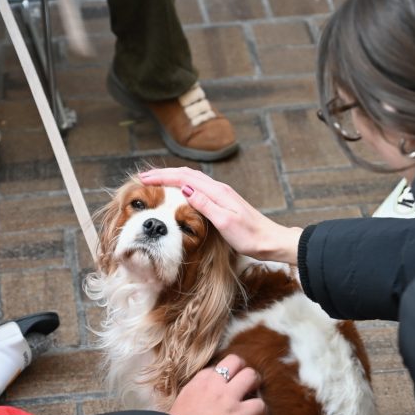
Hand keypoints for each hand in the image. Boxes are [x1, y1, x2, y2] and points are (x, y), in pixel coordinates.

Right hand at [139, 168, 301, 264]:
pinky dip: (182, 184)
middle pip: (186, 174)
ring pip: (192, 178)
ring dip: (172, 177)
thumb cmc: (250, 236)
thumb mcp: (225, 223)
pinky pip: (197, 186)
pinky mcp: (222, 201)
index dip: (163, 177)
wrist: (270, 241)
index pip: (184, 178)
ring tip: (155, 180)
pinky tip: (178, 190)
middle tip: (143, 177)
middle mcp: (218, 189)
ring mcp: (221, 194)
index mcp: (217, 192)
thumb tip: (185, 188)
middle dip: (164, 173)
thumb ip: (205, 204)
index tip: (144, 178)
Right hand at [169, 354, 266, 414]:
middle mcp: (213, 385)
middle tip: (245, 384)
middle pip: (235, 361)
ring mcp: (227, 397)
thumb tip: (196, 406)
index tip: (225, 386)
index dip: (224, 376)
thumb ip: (191, 399)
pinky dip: (261, 412)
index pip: (215, 367)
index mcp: (197, 383)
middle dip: (243, 370)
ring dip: (255, 385)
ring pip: (251, 375)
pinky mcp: (238, 414)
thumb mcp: (179, 406)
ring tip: (253, 397)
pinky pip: (259, 405)